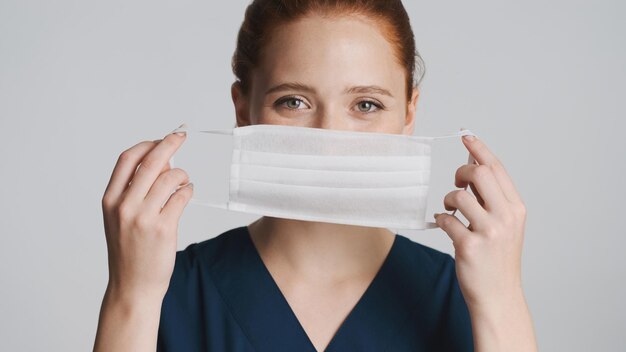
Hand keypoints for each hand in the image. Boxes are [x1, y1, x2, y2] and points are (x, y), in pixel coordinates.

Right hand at [100, 125, 192, 301]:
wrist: (132, 287)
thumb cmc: (129, 252)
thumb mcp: (121, 219)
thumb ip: (136, 191)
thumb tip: (162, 162)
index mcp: (110, 201)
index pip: (127, 159)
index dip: (147, 144)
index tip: (161, 138)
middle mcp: (124, 206)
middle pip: (151, 162)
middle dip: (170, 143)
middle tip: (181, 136)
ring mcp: (143, 217)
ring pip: (170, 177)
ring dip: (182, 174)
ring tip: (184, 181)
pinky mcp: (164, 228)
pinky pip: (182, 196)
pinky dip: (188, 191)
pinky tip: (187, 194)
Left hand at [434, 134, 527, 308]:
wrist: (499, 296)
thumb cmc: (497, 258)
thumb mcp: (504, 225)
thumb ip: (491, 198)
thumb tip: (473, 166)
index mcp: (516, 208)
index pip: (496, 169)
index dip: (479, 149)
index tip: (465, 135)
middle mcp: (506, 217)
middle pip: (479, 174)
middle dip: (461, 173)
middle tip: (456, 184)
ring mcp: (489, 232)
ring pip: (459, 196)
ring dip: (449, 201)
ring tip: (451, 211)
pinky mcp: (469, 246)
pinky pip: (446, 220)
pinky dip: (441, 220)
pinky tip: (445, 226)